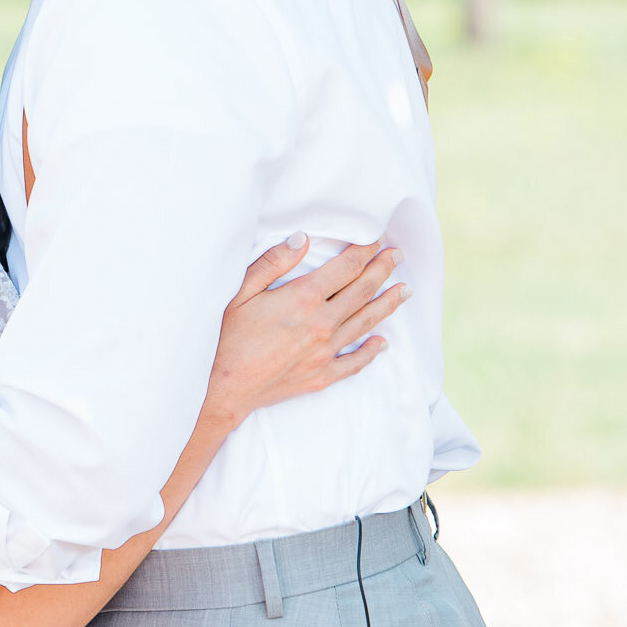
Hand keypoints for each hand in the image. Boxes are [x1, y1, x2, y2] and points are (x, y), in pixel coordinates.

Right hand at [201, 235, 407, 430]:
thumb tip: (303, 239)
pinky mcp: (321, 376)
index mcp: (304, 298)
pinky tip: (382, 343)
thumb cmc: (226, 336)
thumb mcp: (241, 290)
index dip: (363, 251)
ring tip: (405, 291)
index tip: (378, 240)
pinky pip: (354, 363)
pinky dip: (371, 352)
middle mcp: (322, 324)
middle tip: (397, 256)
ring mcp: (325, 352)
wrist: (221, 388)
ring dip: (387, 305)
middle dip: (381, 270)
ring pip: (365, 323)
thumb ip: (274, 262)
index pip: (345, 268)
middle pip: (361, 292)